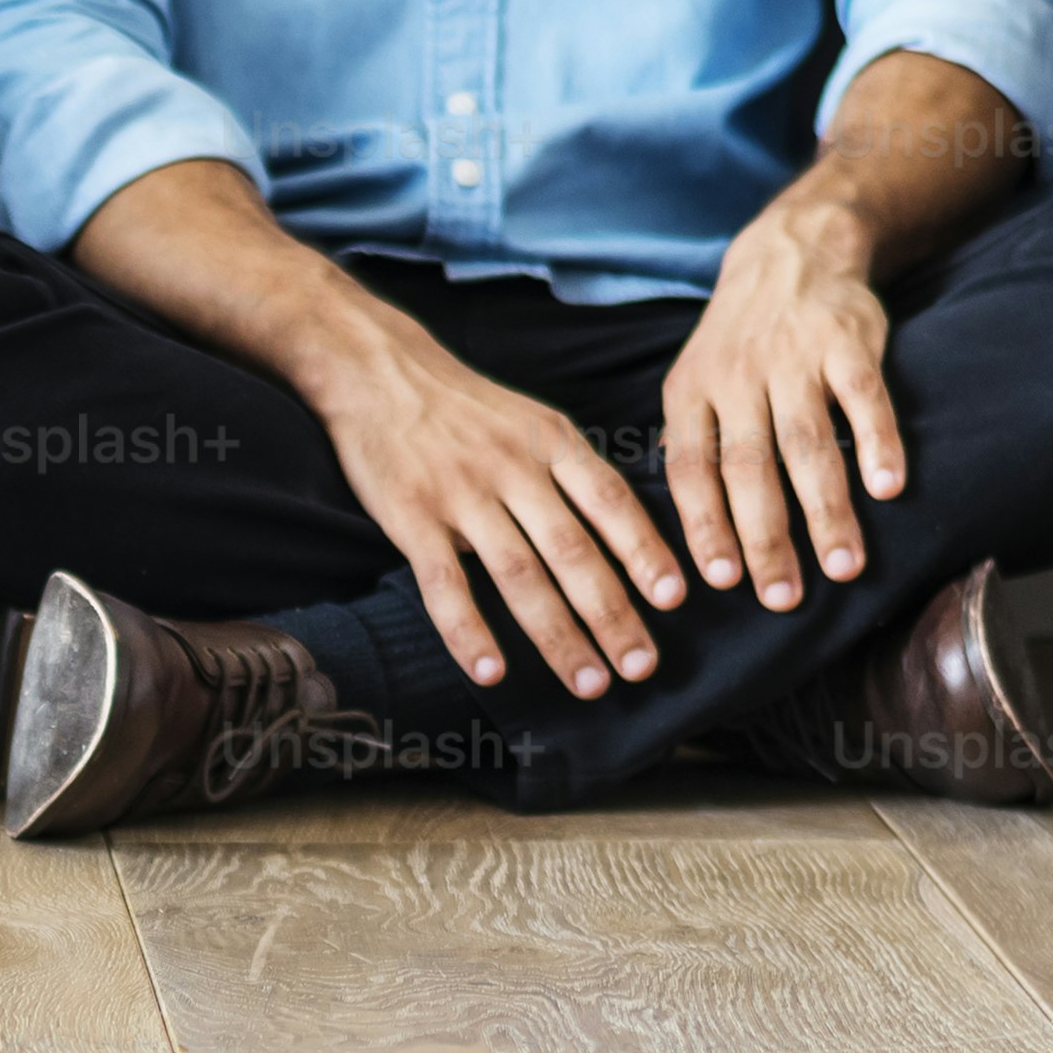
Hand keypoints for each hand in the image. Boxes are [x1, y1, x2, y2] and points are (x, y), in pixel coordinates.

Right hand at [298, 307, 686, 695]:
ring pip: (519, 575)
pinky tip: (492, 672)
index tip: (675, 598)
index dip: (644, 551)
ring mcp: (462, 494)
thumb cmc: (463, 407)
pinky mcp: (411, 517)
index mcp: (551, 442)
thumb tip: (625, 529)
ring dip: (558, 635)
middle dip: (612, 613)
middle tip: (642, 666)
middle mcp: (514, 468)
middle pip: (573, 550)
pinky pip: (445, 584)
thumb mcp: (531, 419)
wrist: (378, 370)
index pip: (610, 502)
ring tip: (589, 682)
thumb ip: (572, 470)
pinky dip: (469, 631)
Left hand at [654, 198, 908, 614]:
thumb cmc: (739, 340)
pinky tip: (890, 490)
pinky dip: (878, 443)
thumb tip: (684, 535)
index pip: (692, 471)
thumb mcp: (695, 381)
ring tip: (844, 567)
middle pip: (749, 468)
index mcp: (691, 393)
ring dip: (826, 510)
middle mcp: (737, 376)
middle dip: (765, 539)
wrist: (792, 251)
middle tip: (783, 598)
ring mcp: (794, 357)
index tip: (722, 582)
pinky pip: (864, 397)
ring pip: (807, 443)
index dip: (706, 527)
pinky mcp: (848, 341)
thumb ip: (694, 446)